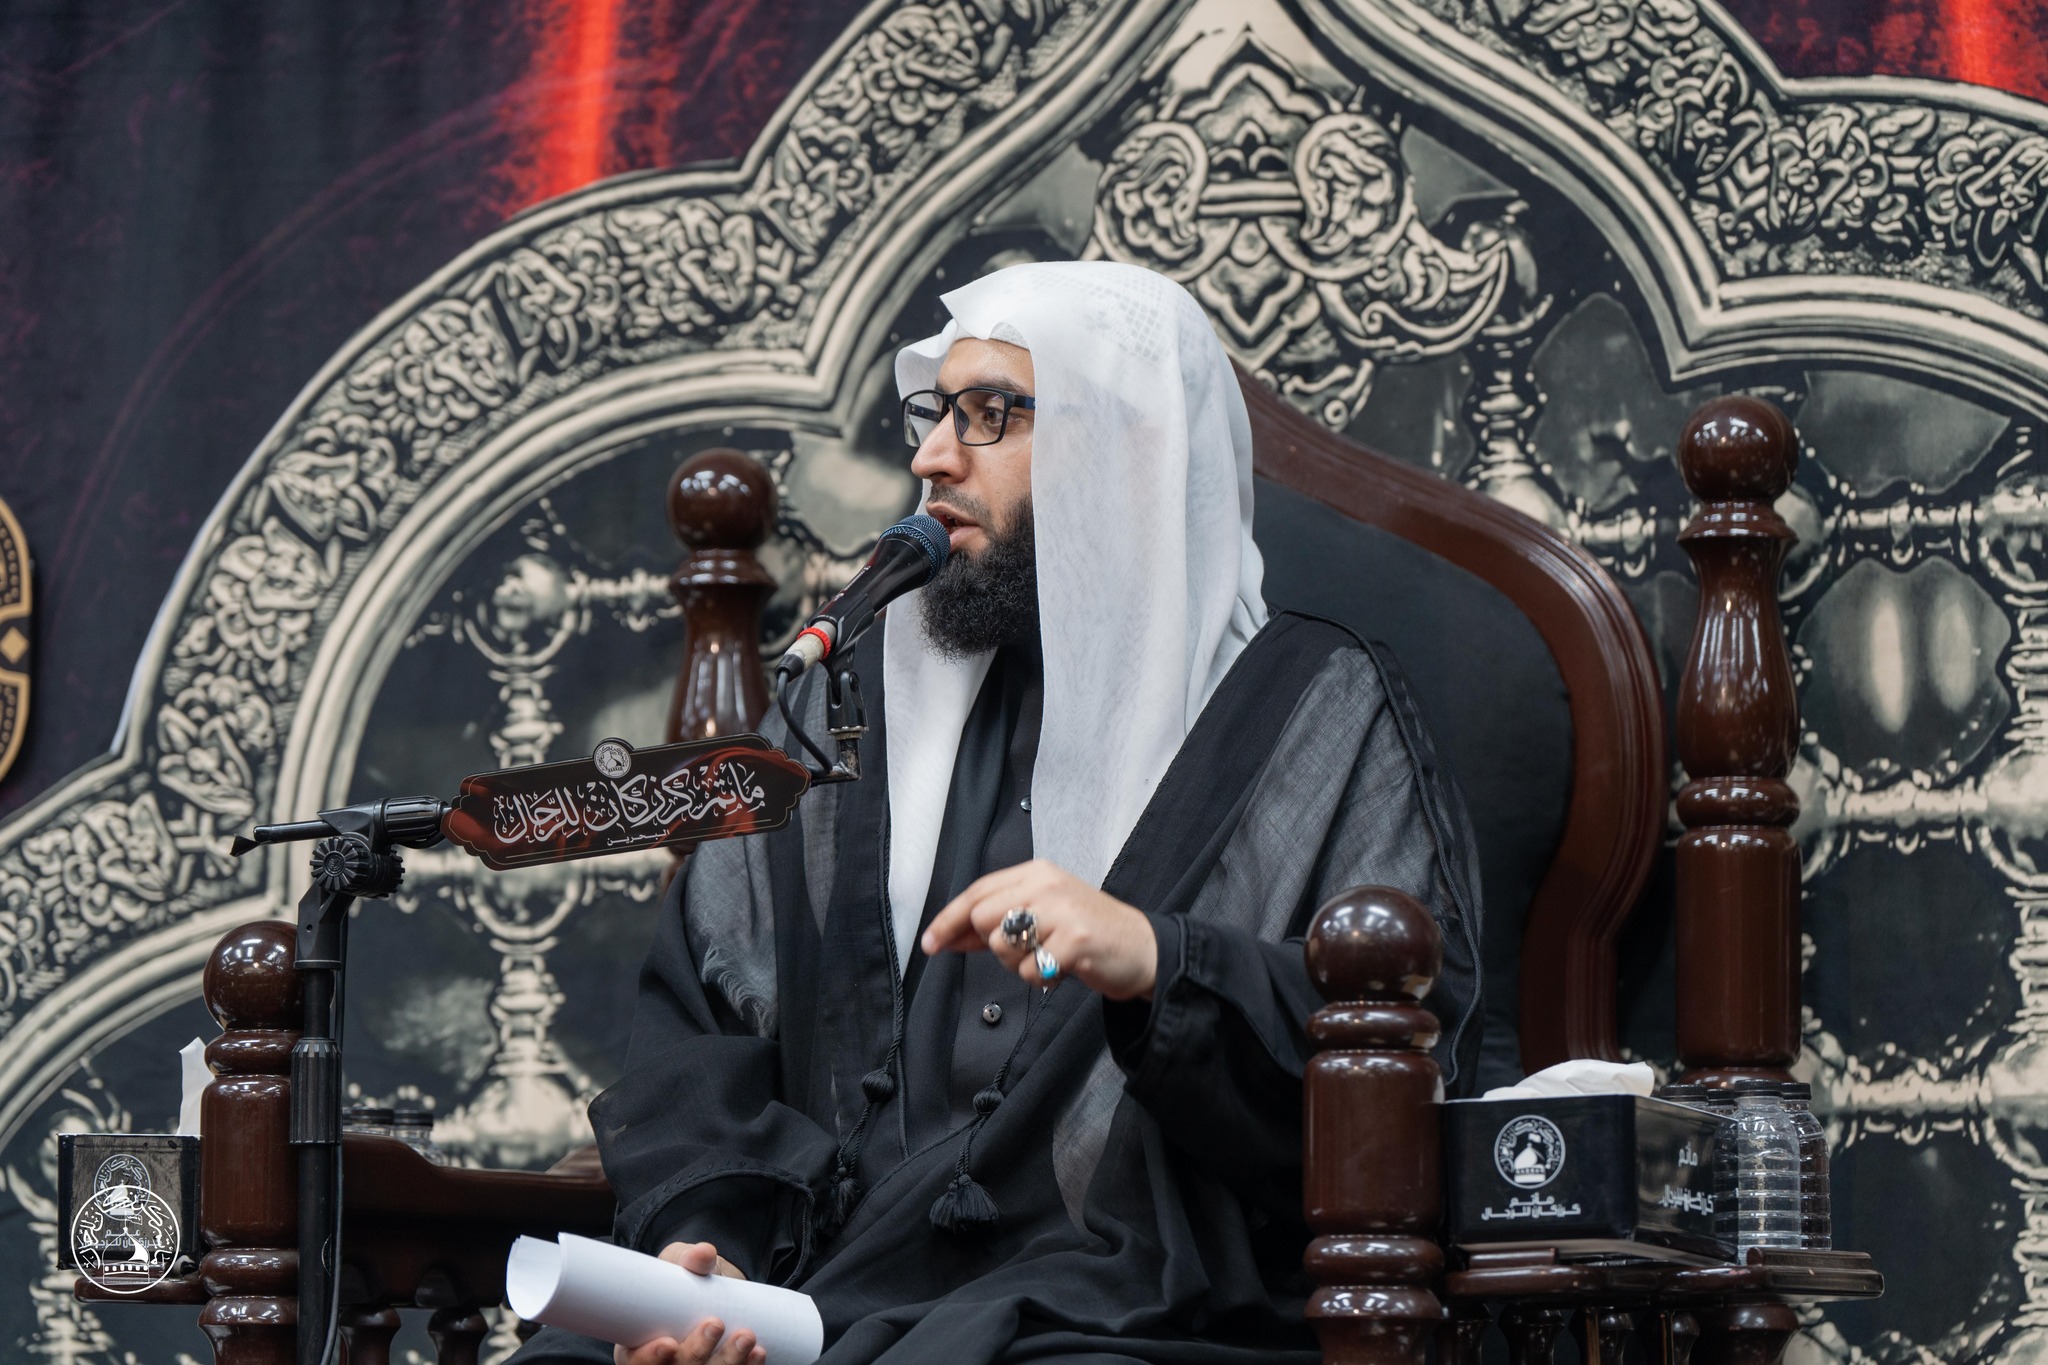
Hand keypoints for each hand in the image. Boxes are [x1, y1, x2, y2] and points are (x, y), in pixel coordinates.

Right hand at [612, 1243, 760, 1364]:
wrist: (712, 1285)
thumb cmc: (684, 1277)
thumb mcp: (679, 1263)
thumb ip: (688, 1259)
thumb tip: (704, 1253)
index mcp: (638, 1343)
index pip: (636, 1361)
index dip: (649, 1358)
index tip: (668, 1344)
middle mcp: (665, 1363)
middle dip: (696, 1352)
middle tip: (716, 1324)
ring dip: (728, 1361)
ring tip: (746, 1337)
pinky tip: (758, 1353)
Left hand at [921, 858, 1157, 999]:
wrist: (1144, 949)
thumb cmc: (1089, 932)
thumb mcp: (1042, 914)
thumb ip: (997, 921)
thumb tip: (948, 935)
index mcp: (1037, 872)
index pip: (978, 892)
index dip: (948, 919)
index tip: (929, 943)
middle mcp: (1047, 884)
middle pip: (983, 917)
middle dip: (993, 944)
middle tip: (1026, 952)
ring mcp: (1062, 911)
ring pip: (1002, 945)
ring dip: (1019, 964)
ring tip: (1048, 957)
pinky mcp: (1075, 940)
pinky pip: (1030, 971)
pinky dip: (1041, 979)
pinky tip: (1063, 968)